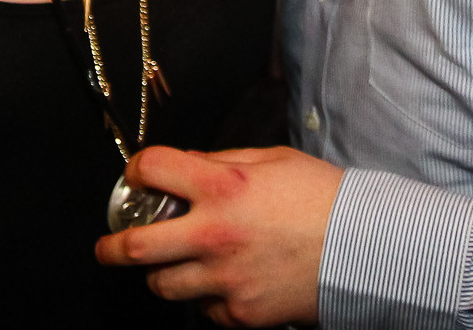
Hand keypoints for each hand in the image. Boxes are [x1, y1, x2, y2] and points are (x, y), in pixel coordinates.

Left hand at [94, 145, 342, 327]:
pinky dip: (207, 299)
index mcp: (222, 185)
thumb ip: (224, 160)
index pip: (152, 169)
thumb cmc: (323, 199)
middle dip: (111, 246)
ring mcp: (225, 278)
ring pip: (163, 286)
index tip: (136, 178)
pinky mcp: (241, 313)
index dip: (136, 170)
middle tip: (108, 246)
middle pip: (135, 246)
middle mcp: (215, 233)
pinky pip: (205, 310)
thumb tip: (188, 164)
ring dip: (161, 274)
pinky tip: (222, 284)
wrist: (365, 248)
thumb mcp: (273, 160)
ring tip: (170, 266)